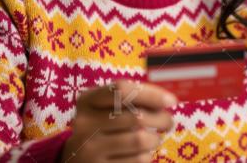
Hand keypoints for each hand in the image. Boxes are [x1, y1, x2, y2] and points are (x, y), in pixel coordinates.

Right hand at [59, 79, 177, 162]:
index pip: (122, 89)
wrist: (75, 158)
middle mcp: (84, 124)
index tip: (171, 100)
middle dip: (161, 118)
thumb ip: (131, 99)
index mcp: (87, 101)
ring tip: (155, 138)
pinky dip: (147, 155)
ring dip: (156, 139)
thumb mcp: (105, 107)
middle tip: (168, 122)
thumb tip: (167, 100)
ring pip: (140, 139)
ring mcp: (89, 149)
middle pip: (136, 116)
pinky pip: (137, 160)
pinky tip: (143, 152)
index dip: (151, 93)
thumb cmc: (101, 126)